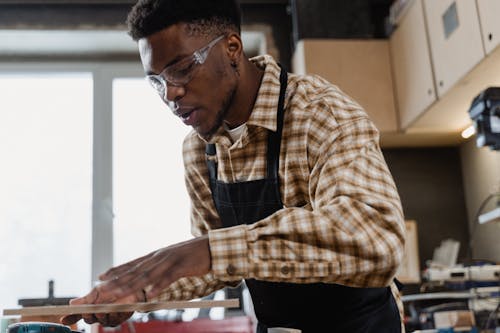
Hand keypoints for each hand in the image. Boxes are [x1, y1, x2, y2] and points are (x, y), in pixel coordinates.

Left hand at [60, 236, 210, 325]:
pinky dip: (159, 286)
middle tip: (101, 291)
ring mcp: (170, 261)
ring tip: (117, 295)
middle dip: (117, 282)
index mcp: (156, 256)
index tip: (100, 278)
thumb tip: (149, 279)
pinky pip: (169, 278)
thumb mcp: (172, 260)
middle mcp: (159, 258)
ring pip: (147, 276)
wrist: (212, 247)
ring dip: (131, 286)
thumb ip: (159, 268)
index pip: (132, 264)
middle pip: (135, 272)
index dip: (115, 271)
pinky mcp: (182, 266)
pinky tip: (150, 294)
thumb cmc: (193, 255)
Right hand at [60, 289, 142, 326]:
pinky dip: (113, 314)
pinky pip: (115, 319)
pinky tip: (113, 309)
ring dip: (101, 315)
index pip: (78, 315)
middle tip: (88, 311)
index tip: (63, 319)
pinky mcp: (120, 318)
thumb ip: (86, 299)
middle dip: (88, 316)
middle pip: (89, 319)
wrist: (133, 286)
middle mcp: (99, 314)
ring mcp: (109, 317)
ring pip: (101, 321)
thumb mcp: (98, 291)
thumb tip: (71, 303)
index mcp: (91, 308)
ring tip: (101, 309)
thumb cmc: (115, 287)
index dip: (71, 318)